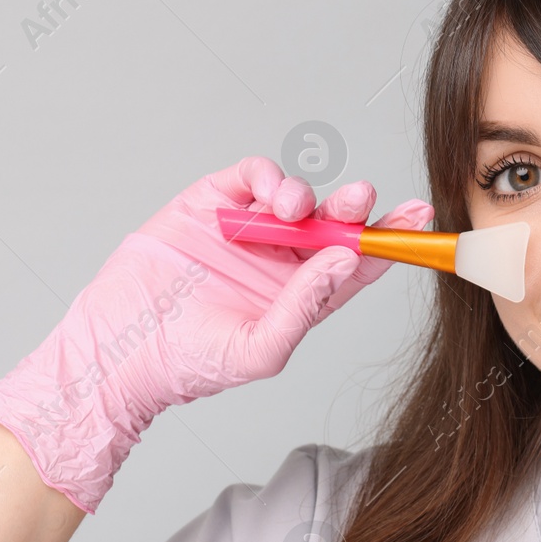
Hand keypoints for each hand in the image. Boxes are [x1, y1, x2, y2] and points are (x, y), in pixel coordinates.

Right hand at [0, 156, 432, 513]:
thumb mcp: (260, 348)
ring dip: (309, 196)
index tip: (419, 220)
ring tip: (297, 210)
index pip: (359, 262)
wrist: (120, 353)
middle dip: (355, 208)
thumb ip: (305, 305)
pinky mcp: (211, 204)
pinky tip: (273, 198)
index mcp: (303, 295)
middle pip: (335, 223)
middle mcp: (281, 259)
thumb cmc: (190, 364)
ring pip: (297, 196)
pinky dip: (268, 178)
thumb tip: (348, 258)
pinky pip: (251, 177)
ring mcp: (248, 230)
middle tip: (363, 199)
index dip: (390, 238)